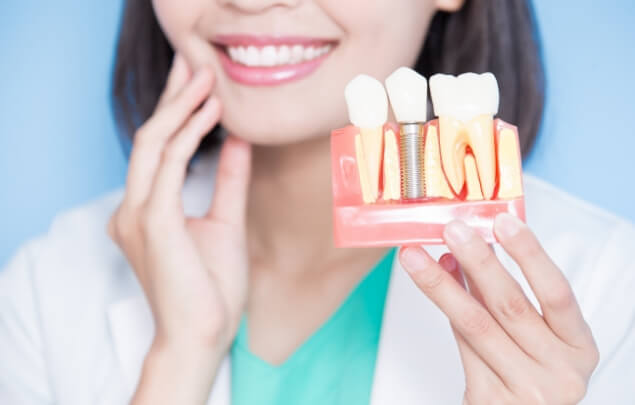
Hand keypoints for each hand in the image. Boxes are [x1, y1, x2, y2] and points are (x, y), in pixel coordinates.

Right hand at [107, 54, 250, 402]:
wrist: (204, 334)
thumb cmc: (212, 287)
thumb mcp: (225, 221)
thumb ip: (228, 179)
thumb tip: (237, 140)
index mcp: (145, 210)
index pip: (156, 148)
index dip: (175, 110)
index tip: (197, 82)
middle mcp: (132, 208)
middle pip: (149, 136)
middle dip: (173, 96)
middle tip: (195, 63)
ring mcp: (138, 214)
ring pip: (152, 142)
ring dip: (181, 106)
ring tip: (207, 78)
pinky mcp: (153, 221)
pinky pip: (167, 164)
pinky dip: (188, 134)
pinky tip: (211, 114)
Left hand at [399, 213, 598, 404]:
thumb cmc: (529, 374)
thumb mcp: (535, 337)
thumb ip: (504, 296)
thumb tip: (464, 251)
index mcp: (579, 348)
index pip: (557, 293)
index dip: (530, 254)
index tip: (503, 221)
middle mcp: (560, 371)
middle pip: (511, 305)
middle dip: (478, 261)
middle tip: (451, 230)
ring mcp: (527, 390)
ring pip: (476, 324)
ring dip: (442, 284)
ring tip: (416, 256)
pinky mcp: (491, 400)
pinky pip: (462, 345)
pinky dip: (446, 311)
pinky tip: (432, 283)